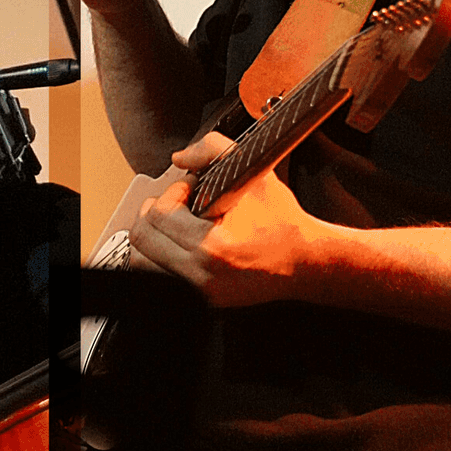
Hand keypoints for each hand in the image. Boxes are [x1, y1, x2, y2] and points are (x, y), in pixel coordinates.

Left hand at [127, 131, 337, 308]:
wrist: (307, 262)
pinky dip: (165, 255)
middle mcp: (202, 274)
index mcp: (212, 246)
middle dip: (156, 212)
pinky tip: (185, 241)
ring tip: (178, 222)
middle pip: (143, 238)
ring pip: (144, 259)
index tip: (189, 189)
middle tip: (178, 204)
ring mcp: (201, 291)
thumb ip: (214, 151)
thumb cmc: (283, 223)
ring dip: (155, 235)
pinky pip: (161, 274)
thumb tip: (180, 157)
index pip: (159, 214)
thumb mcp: (256, 175)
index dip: (172, 193)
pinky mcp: (202, 299)